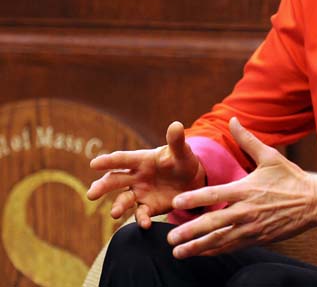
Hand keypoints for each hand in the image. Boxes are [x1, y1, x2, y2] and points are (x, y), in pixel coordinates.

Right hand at [87, 121, 205, 228]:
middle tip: (91, 194)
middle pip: (115, 180)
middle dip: (102, 186)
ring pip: (124, 199)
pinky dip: (141, 219)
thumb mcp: (182, 152)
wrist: (193, 181)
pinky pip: (141, 214)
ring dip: (118, 206)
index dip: (109, 161)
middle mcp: (136, 176)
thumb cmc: (183, 161)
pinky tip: (145, 224)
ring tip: (115, 213)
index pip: (122, 159)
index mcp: (142, 160)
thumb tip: (176, 125)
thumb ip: (176, 141)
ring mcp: (140, 193)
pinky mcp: (148, 207)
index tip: (94, 164)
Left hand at [165, 117, 316, 257]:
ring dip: (198, 247)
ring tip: (178, 252)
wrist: (314, 202)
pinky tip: (202, 254)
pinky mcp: (258, 239)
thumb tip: (232, 119)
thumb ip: (247, 140)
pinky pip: (232, 246)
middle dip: (189, 232)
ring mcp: (252, 227)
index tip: (176, 203)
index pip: (215, 195)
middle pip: (213, 223)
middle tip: (170, 238)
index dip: (194, 198)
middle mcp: (246, 211)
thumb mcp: (270, 156)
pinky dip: (215, 251)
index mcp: (246, 189)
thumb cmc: (291, 177)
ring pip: (220, 240)